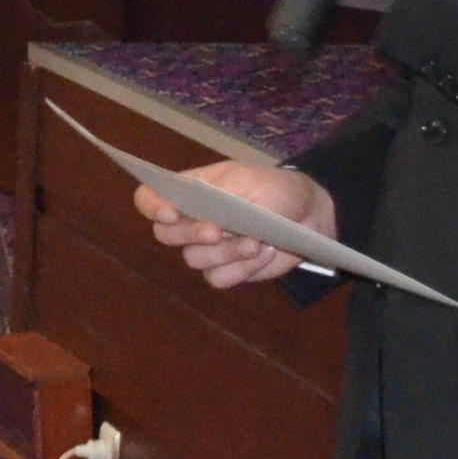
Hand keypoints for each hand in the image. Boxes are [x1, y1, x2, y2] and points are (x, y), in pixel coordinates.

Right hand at [137, 157, 331, 288]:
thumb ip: (219, 193)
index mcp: (190, 192)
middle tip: (217, 231)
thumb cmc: (274, 189)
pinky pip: (218, 279)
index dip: (152, 206)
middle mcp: (191, 221)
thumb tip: (198, 215)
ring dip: (227, 252)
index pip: (148, 198)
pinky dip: (243, 268)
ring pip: (194, 260)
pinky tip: (264, 252)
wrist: (309, 215)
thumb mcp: (248, 179)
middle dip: (191, 234)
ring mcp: (207, 249)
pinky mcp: (226, 271)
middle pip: (165, 235)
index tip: (170, 213)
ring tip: (256, 241)